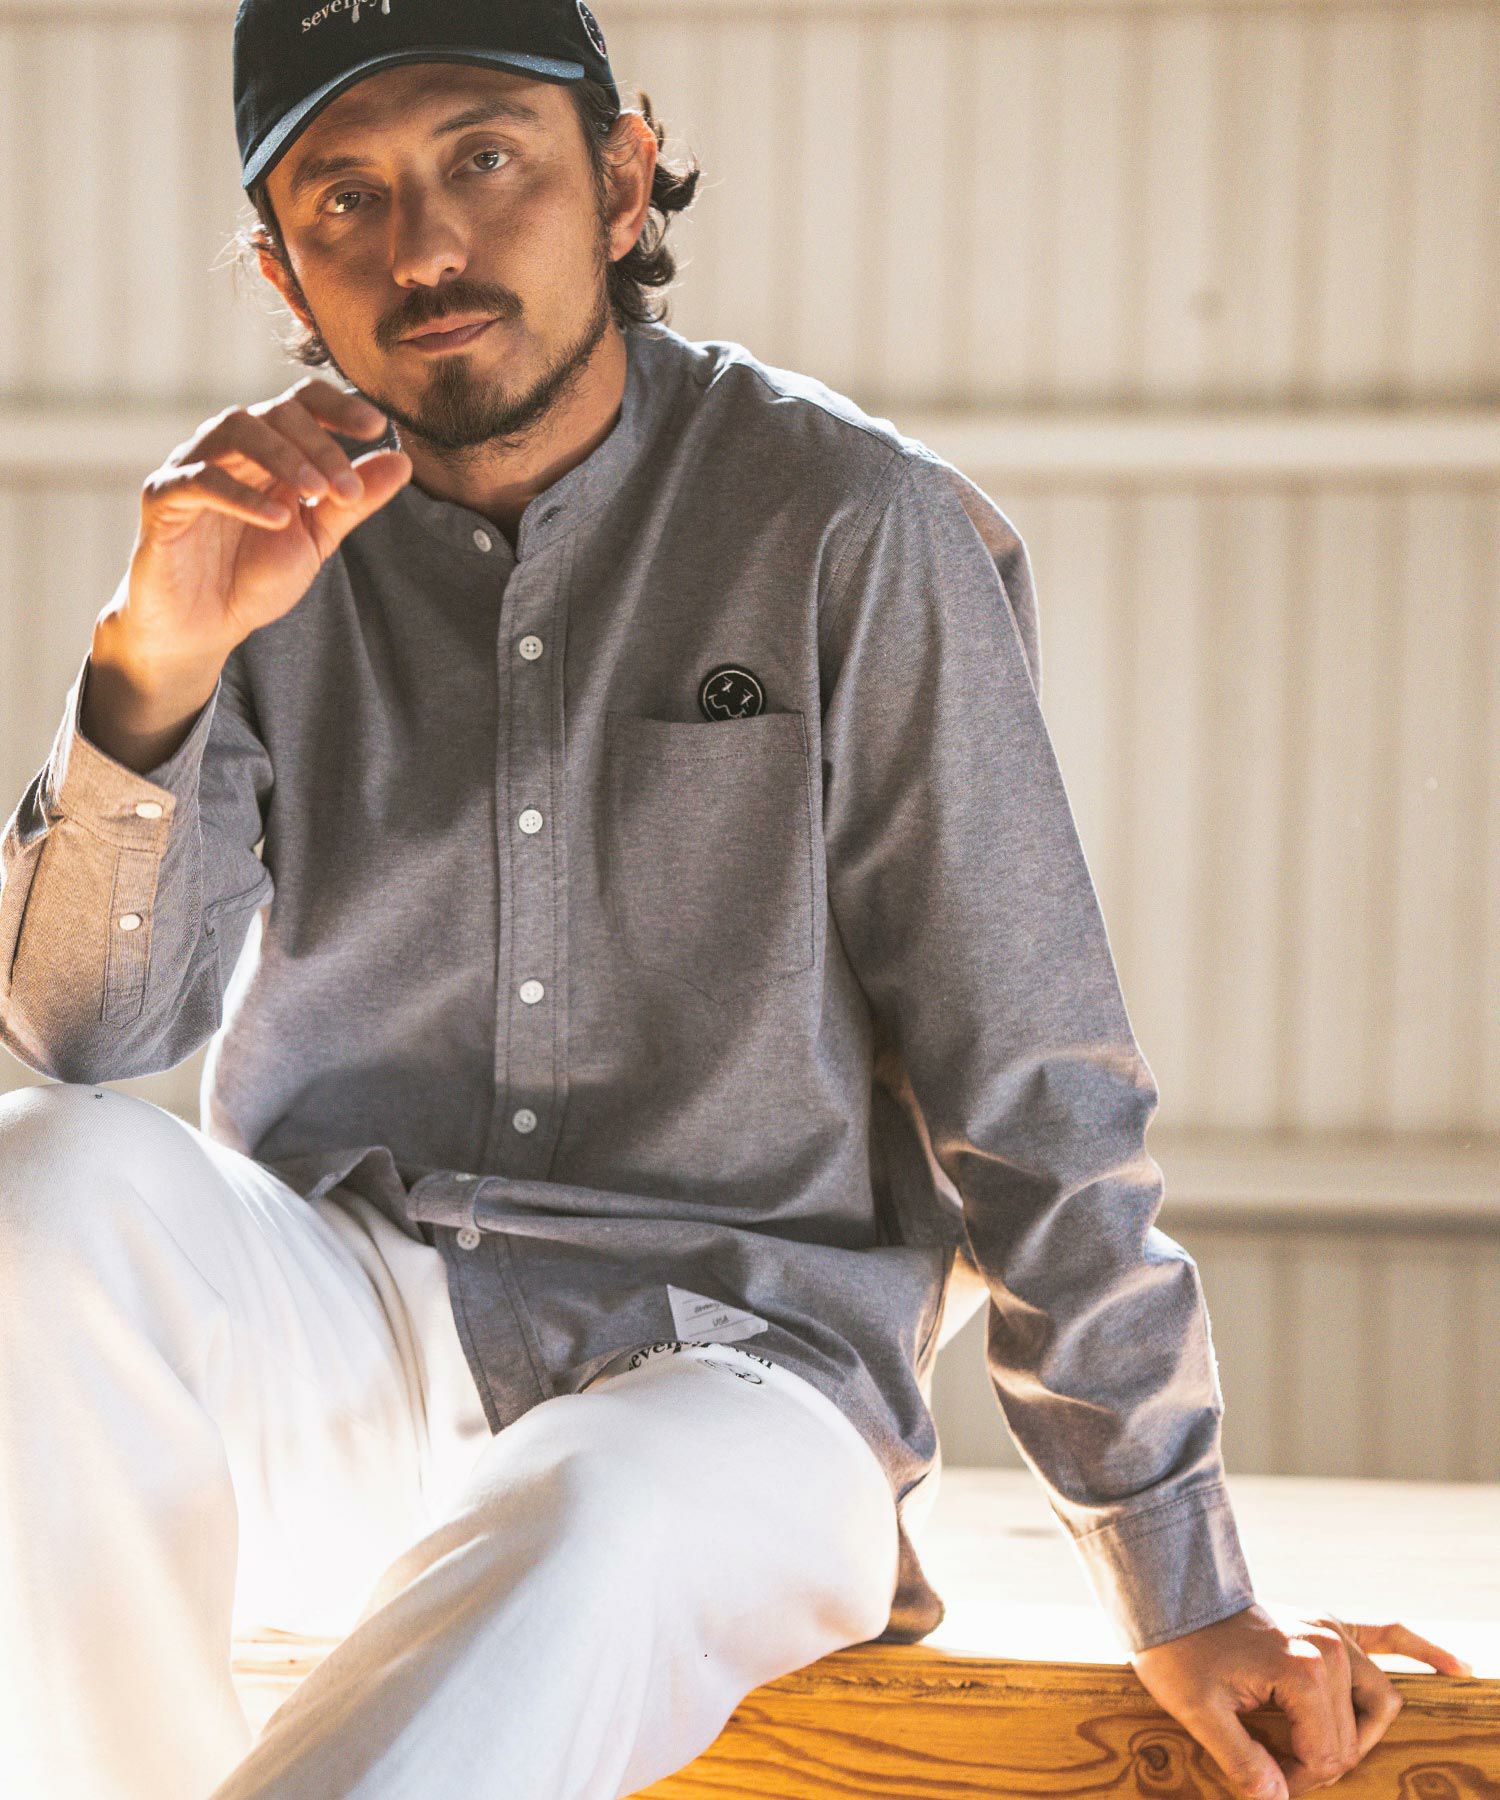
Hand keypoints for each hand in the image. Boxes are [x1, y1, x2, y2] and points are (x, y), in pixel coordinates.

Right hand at [102, 376, 410, 677]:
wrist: (203, 626)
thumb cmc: (254, 577)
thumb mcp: (316, 540)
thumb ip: (353, 503)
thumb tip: (403, 462)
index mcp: (268, 451)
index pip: (301, 403)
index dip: (337, 406)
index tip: (375, 428)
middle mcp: (228, 448)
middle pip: (275, 414)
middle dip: (319, 446)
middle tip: (348, 489)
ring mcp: (191, 466)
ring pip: (235, 429)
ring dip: (283, 457)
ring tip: (317, 493)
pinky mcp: (163, 498)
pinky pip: (199, 480)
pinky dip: (241, 495)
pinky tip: (277, 518)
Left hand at [1129, 1599, 1475, 1797]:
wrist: (1169, 1597)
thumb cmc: (1179, 1651)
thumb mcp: (1198, 1712)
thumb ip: (1242, 1762)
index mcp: (1302, 1670)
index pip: (1328, 1755)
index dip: (1299, 1781)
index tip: (1262, 1777)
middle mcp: (1329, 1647)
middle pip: (1353, 1735)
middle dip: (1320, 1762)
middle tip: (1277, 1767)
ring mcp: (1332, 1631)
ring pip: (1380, 1699)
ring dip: (1362, 1732)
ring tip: (1336, 1754)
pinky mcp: (1330, 1622)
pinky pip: (1389, 1634)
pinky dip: (1424, 1651)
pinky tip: (1457, 1669)